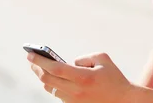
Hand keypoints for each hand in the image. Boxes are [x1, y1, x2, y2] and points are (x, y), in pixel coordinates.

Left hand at [27, 51, 143, 102]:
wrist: (123, 100)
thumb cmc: (114, 77)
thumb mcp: (103, 59)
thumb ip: (84, 57)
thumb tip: (71, 63)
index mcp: (83, 77)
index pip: (55, 68)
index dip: (40, 61)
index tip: (30, 55)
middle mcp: (75, 91)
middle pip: (47, 79)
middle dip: (37, 68)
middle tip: (31, 60)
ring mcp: (73, 101)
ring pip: (51, 88)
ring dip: (44, 77)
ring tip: (39, 68)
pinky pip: (58, 94)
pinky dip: (54, 84)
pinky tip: (52, 78)